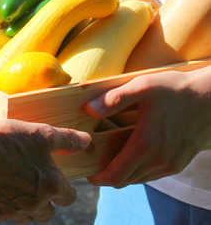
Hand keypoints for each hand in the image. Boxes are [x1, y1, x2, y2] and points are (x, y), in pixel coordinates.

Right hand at [0, 120, 90, 222]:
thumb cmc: (7, 141)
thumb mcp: (40, 133)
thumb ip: (66, 138)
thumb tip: (87, 141)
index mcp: (51, 186)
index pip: (70, 198)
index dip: (66, 190)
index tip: (59, 182)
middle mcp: (35, 204)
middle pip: (49, 213)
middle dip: (47, 203)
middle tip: (37, 187)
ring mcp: (12, 211)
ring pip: (26, 218)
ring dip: (26, 208)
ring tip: (18, 190)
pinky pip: (3, 215)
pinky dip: (3, 206)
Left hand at [85, 67, 210, 186]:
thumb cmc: (176, 89)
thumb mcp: (143, 86)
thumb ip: (115, 98)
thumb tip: (89, 109)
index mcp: (146, 144)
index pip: (116, 176)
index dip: (98, 178)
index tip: (87, 171)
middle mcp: (159, 160)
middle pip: (125, 181)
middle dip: (107, 175)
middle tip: (95, 160)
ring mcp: (172, 163)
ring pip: (139, 179)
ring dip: (124, 173)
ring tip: (111, 156)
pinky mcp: (180, 162)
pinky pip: (153, 174)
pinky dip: (139, 170)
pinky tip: (133, 154)